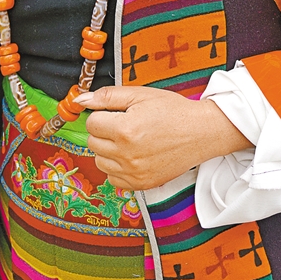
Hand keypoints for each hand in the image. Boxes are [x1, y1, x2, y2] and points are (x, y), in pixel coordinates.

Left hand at [77, 84, 251, 189]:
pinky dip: (117, 168)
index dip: (103, 114)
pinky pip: (112, 179)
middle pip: (93, 143)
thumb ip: (108, 96)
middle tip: (125, 124)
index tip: (117, 113)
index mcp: (125, 129)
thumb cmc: (172, 111)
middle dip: (104, 131)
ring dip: (109, 150)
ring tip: (130, 140)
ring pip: (100, 161)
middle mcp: (126, 154)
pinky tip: (133, 155)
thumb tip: (81, 99)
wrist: (199, 132)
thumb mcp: (141, 94)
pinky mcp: (140, 185)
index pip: (91, 122)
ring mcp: (133, 173)